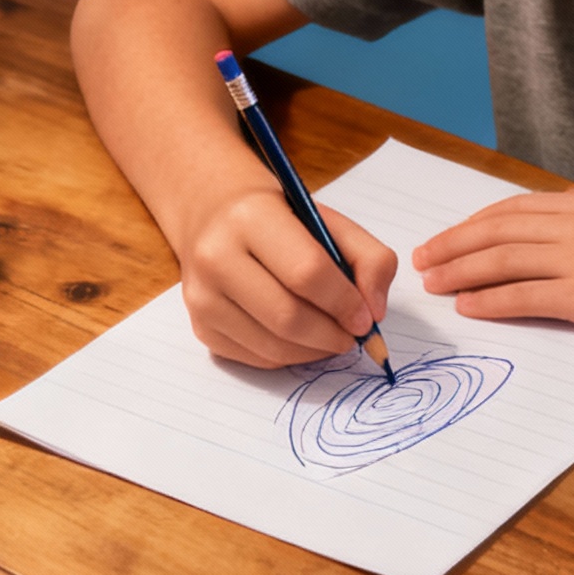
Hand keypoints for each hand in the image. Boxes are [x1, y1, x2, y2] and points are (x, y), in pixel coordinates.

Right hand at [173, 182, 395, 368]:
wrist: (215, 215)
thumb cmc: (280, 218)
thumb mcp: (330, 220)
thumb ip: (370, 259)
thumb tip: (373, 313)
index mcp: (251, 218)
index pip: (306, 272)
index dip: (344, 302)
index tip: (366, 318)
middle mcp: (216, 257)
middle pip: (288, 318)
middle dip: (332, 335)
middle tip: (353, 336)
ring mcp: (202, 296)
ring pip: (273, 347)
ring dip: (315, 352)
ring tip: (333, 336)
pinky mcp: (200, 327)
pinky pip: (256, 359)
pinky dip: (291, 357)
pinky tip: (303, 339)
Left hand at [413, 187, 573, 336]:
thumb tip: (571, 240)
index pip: (514, 209)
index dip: (474, 223)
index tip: (450, 233)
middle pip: (495, 231)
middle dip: (453, 244)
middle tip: (422, 258)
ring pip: (500, 261)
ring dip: (459, 271)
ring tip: (432, 283)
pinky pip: (523, 297)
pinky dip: (490, 301)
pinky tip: (468, 306)